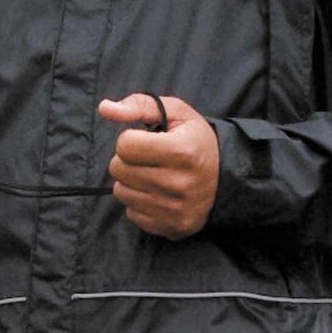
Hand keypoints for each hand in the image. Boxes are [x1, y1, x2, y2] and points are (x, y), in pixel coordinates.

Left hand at [98, 93, 219, 239]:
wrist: (226, 178)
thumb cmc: (195, 141)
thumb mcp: (177, 113)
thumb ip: (140, 105)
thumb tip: (105, 108)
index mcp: (182, 151)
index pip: (125, 145)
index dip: (131, 138)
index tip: (147, 140)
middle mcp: (179, 183)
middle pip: (118, 169)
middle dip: (127, 159)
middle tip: (148, 158)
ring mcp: (175, 209)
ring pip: (121, 192)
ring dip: (131, 180)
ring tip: (152, 174)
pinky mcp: (172, 227)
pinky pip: (131, 213)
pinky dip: (139, 201)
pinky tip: (158, 193)